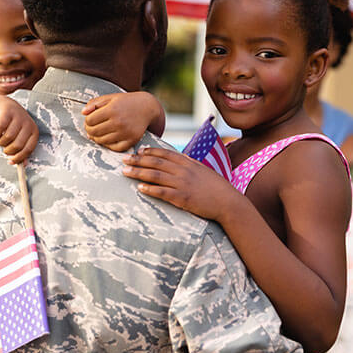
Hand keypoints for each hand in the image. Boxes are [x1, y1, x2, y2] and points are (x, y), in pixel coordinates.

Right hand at [0, 97, 38, 163]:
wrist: (8, 107)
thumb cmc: (16, 127)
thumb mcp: (22, 137)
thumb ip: (23, 150)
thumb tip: (24, 165)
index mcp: (34, 132)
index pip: (28, 149)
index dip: (19, 158)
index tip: (10, 162)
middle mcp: (28, 124)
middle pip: (17, 145)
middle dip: (8, 151)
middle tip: (5, 149)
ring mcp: (18, 118)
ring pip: (7, 138)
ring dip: (1, 143)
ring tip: (1, 140)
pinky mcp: (6, 114)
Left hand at [83, 92, 160, 151]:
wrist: (147, 107)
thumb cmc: (126, 102)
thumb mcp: (110, 98)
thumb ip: (95, 103)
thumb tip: (83, 113)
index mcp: (112, 109)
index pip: (90, 120)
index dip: (87, 121)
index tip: (90, 119)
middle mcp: (119, 122)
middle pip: (94, 131)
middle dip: (90, 129)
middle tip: (92, 127)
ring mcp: (126, 132)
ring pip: (102, 141)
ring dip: (97, 138)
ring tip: (99, 132)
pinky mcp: (132, 140)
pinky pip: (114, 148)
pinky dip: (108, 145)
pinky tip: (107, 138)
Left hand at [122, 147, 241, 221]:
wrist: (228, 201)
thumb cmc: (216, 187)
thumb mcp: (202, 170)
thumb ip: (188, 165)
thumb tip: (175, 162)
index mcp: (188, 162)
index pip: (165, 153)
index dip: (150, 151)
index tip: (138, 150)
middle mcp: (183, 170)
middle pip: (156, 162)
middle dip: (138, 160)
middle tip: (124, 159)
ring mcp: (182, 184)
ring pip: (155, 175)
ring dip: (138, 172)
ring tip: (125, 172)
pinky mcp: (182, 198)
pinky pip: (162, 192)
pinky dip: (150, 189)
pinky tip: (140, 188)